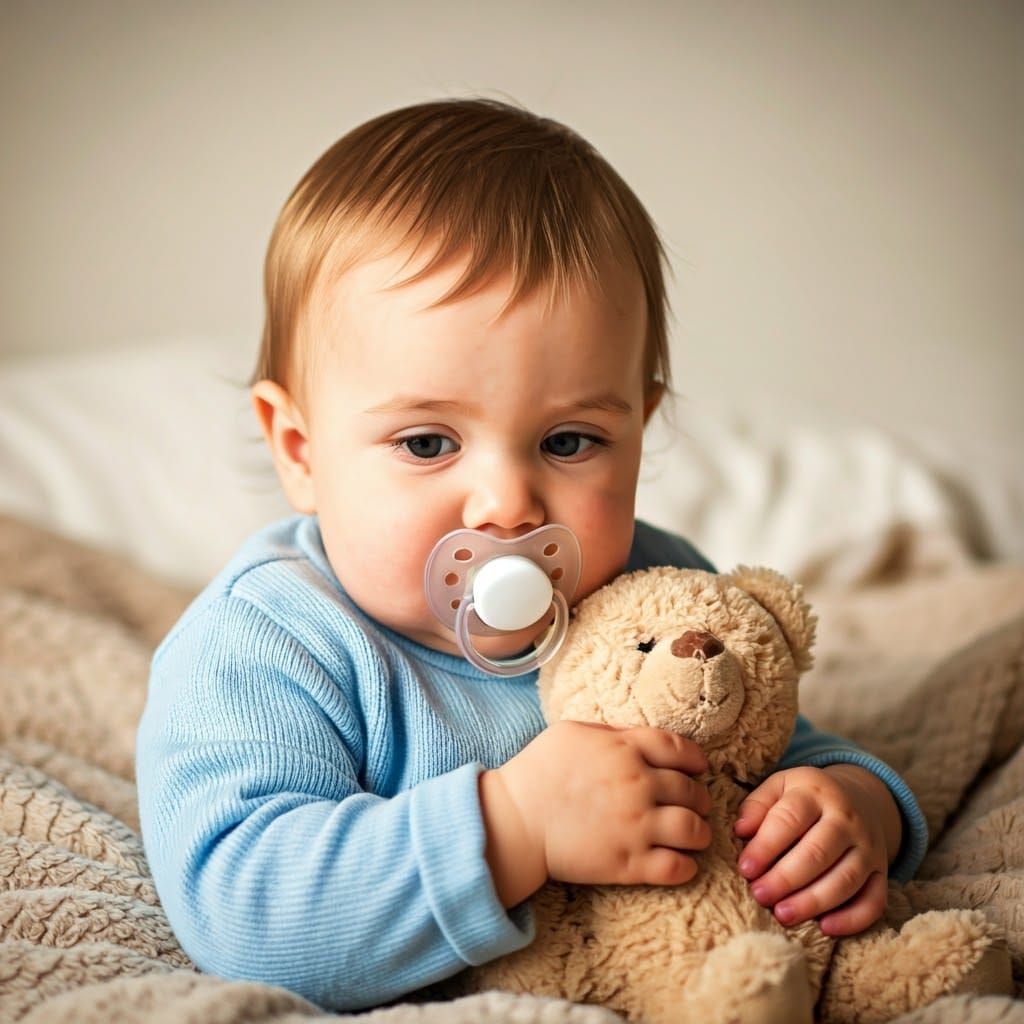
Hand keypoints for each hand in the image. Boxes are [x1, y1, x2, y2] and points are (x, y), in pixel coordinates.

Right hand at [480, 721, 711, 906]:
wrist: (516, 819)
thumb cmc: (539, 770)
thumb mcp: (573, 732)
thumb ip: (613, 733)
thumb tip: (639, 739)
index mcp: (626, 750)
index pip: (680, 750)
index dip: (696, 759)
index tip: (698, 768)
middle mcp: (638, 785)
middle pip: (692, 791)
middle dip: (700, 798)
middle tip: (696, 805)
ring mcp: (636, 826)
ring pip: (694, 829)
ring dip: (701, 832)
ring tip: (696, 835)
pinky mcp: (628, 863)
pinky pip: (677, 867)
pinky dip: (687, 866)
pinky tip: (683, 862)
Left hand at [733, 764, 900, 935]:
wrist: (859, 797)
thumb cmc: (804, 797)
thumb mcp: (779, 787)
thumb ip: (757, 806)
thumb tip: (740, 831)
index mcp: (816, 792)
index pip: (790, 818)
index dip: (766, 845)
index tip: (745, 868)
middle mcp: (847, 819)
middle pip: (818, 852)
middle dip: (786, 878)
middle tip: (759, 896)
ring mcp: (868, 847)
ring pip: (845, 879)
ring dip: (813, 902)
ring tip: (782, 915)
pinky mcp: (881, 872)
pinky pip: (874, 901)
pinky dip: (853, 918)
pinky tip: (825, 928)